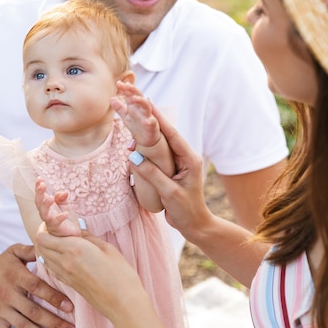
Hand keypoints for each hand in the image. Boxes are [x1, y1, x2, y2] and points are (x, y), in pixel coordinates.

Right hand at [0, 244, 73, 327]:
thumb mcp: (13, 253)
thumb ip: (31, 251)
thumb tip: (50, 247)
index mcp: (15, 276)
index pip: (37, 287)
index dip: (54, 297)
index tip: (69, 306)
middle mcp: (7, 293)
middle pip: (33, 311)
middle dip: (53, 321)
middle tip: (70, 326)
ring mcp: (0, 309)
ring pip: (24, 325)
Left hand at [34, 225, 164, 327]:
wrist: (122, 302)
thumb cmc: (119, 274)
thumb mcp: (106, 248)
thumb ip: (88, 237)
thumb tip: (78, 228)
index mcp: (73, 249)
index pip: (43, 237)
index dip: (44, 228)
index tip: (53, 222)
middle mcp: (64, 262)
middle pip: (40, 247)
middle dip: (44, 236)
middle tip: (55, 230)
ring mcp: (65, 275)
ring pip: (44, 259)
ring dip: (47, 249)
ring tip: (59, 242)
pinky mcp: (69, 284)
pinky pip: (52, 270)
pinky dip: (52, 261)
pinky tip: (63, 256)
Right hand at [35, 178, 81, 236]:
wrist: (70, 235)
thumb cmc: (66, 219)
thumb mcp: (65, 205)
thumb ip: (62, 198)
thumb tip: (64, 192)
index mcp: (47, 206)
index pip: (40, 195)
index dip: (38, 187)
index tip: (39, 178)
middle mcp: (46, 213)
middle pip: (39, 203)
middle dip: (39, 194)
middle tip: (42, 185)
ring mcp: (50, 222)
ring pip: (44, 214)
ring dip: (46, 205)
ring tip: (50, 198)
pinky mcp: (57, 229)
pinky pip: (56, 223)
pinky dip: (60, 218)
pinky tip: (65, 213)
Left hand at [111, 81, 160, 147]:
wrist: (147, 139)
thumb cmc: (137, 126)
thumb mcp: (126, 116)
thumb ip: (119, 108)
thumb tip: (111, 98)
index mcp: (134, 106)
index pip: (130, 95)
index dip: (125, 89)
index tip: (118, 83)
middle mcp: (141, 109)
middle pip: (139, 97)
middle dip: (134, 90)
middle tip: (127, 85)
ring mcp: (148, 116)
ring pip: (146, 107)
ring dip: (141, 102)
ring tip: (135, 98)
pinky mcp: (152, 126)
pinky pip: (151, 122)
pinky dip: (149, 121)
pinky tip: (146, 121)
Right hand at [130, 105, 213, 239]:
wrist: (195, 225)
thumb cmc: (186, 211)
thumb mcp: (169, 193)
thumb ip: (153, 174)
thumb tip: (133, 156)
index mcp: (189, 158)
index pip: (171, 134)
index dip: (158, 118)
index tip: (146, 102)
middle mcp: (185, 156)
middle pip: (165, 133)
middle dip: (151, 117)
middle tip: (137, 101)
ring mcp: (178, 161)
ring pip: (160, 142)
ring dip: (146, 130)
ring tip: (133, 114)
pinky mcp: (170, 168)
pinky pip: (157, 153)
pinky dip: (146, 145)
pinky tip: (135, 138)